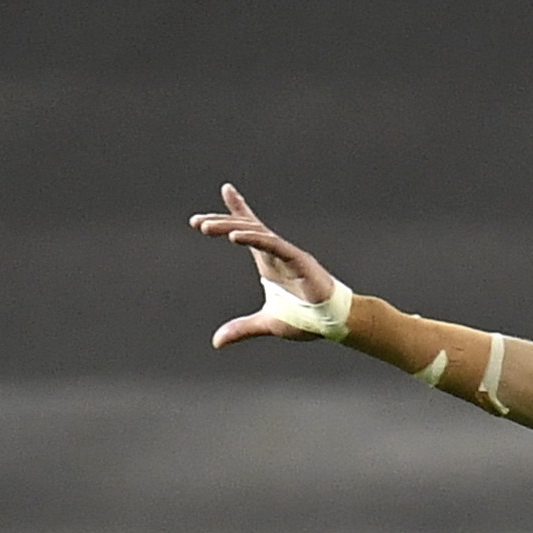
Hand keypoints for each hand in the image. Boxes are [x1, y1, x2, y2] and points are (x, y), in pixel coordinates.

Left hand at [188, 183, 340, 345]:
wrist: (335, 322)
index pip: (250, 230)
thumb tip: (216, 342)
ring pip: (255, 233)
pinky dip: (254, 238)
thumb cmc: (307, 318)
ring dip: (230, 227)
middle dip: (220, 222)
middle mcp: (276, 253)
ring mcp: (287, 254)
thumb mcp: (267, 323)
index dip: (236, 211)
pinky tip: (234, 236)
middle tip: (197, 222)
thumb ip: (242, 329)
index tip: (226, 191)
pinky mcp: (299, 260)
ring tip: (206, 227)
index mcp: (269, 262)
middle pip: (245, 228)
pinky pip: (273, 244)